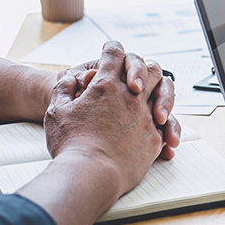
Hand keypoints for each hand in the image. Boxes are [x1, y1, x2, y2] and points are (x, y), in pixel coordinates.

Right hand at [44, 41, 166, 194]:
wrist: (90, 174)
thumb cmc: (71, 145)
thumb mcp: (57, 110)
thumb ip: (65, 89)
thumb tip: (71, 78)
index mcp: (106, 86)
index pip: (114, 54)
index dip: (111, 50)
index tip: (111, 52)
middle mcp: (131, 97)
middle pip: (148, 68)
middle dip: (143, 67)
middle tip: (136, 76)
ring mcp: (147, 117)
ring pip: (164, 92)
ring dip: (159, 92)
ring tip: (152, 100)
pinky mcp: (156, 138)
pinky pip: (166, 123)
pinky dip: (163, 122)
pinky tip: (158, 126)